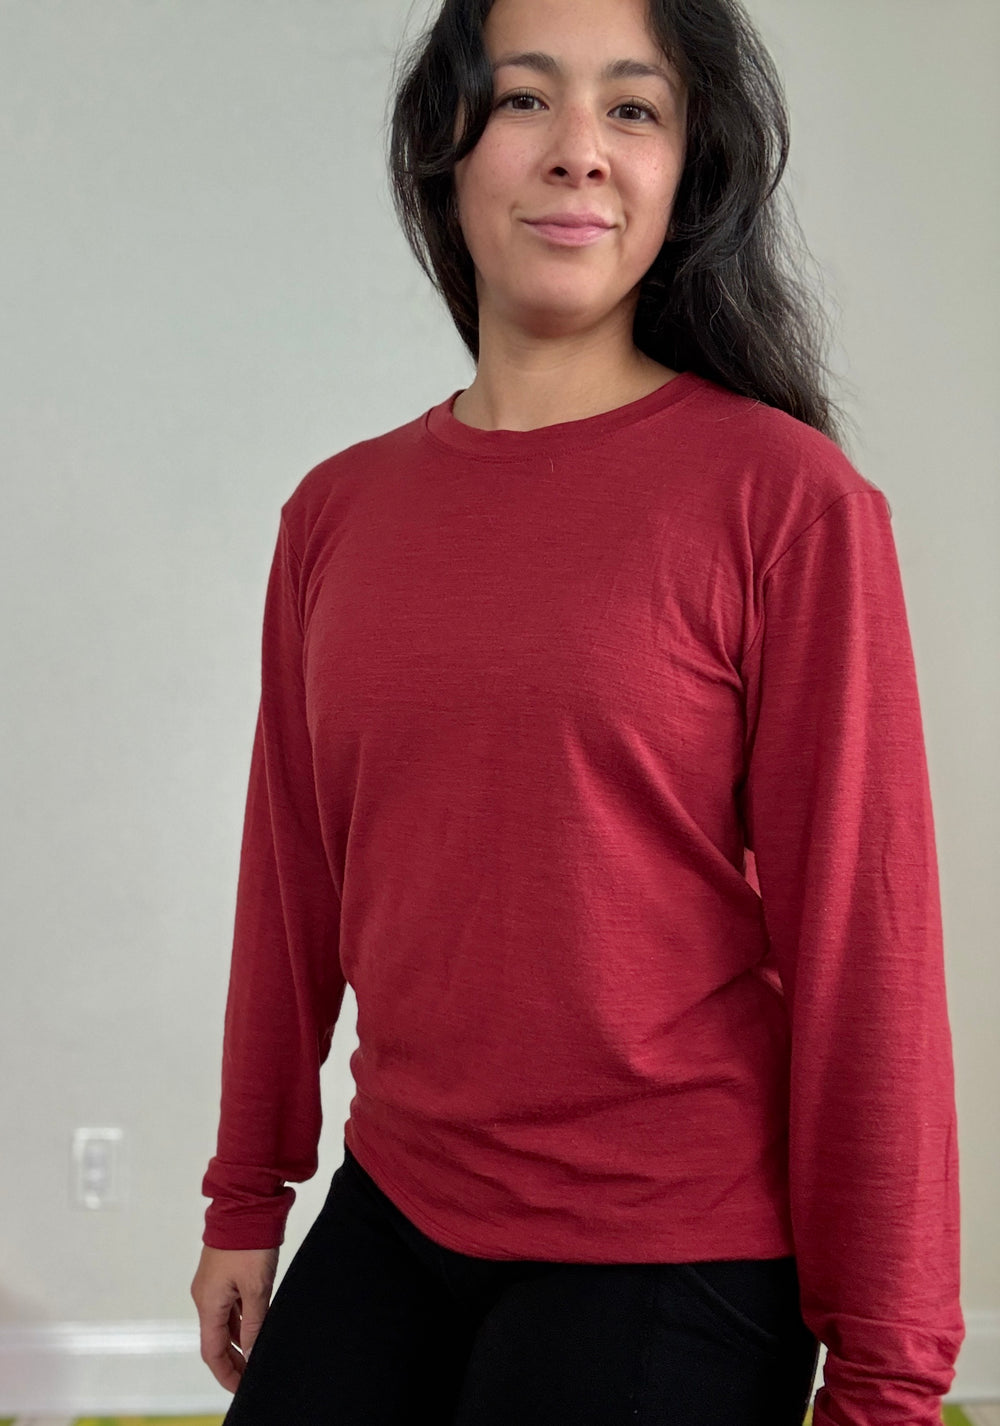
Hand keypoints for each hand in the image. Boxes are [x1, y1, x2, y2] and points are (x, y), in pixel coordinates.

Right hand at [191, 1244, 280, 1392]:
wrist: (245, 1203)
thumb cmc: (249, 1242)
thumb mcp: (257, 1287)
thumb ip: (254, 1323)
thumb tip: (252, 1353)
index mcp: (208, 1302)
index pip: (212, 1351)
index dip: (226, 1373)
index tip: (241, 1388)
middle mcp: (205, 1296)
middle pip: (216, 1339)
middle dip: (233, 1361)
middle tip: (251, 1377)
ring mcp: (213, 1284)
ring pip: (224, 1322)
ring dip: (238, 1341)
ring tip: (256, 1356)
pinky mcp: (223, 1273)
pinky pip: (229, 1306)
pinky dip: (240, 1321)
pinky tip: (255, 1327)